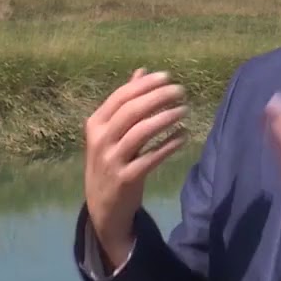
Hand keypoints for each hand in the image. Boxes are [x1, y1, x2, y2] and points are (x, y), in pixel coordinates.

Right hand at [84, 68, 188, 268]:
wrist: (102, 208)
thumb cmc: (110, 163)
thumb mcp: (111, 132)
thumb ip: (125, 103)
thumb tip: (141, 72)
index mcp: (95, 124)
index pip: (121, 97)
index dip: (145, 85)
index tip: (167, 76)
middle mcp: (100, 140)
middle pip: (131, 111)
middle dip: (158, 97)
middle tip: (180, 91)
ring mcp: (111, 160)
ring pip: (141, 132)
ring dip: (165, 118)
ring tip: (184, 110)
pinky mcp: (126, 178)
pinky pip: (151, 157)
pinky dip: (169, 144)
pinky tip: (184, 135)